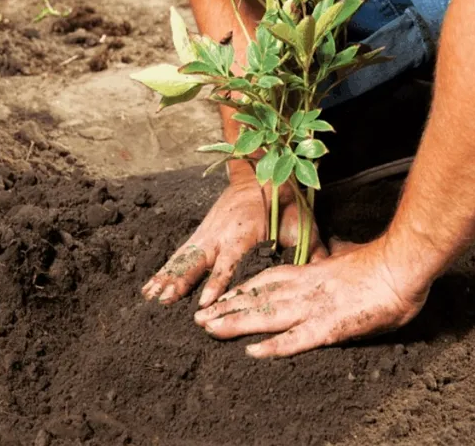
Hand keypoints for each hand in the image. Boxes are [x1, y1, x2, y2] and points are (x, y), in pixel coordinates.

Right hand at [141, 177, 325, 306]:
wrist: (262, 173)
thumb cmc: (285, 203)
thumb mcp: (303, 224)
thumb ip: (311, 252)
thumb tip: (323, 276)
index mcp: (244, 231)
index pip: (230, 261)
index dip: (218, 281)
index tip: (207, 301)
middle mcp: (220, 233)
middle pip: (198, 261)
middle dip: (183, 281)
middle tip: (167, 299)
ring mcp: (207, 233)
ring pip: (185, 258)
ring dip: (168, 277)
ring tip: (152, 297)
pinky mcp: (201, 236)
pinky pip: (180, 256)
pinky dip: (165, 271)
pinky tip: (150, 288)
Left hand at [193, 237, 430, 357]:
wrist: (402, 265)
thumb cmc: (381, 264)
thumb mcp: (351, 257)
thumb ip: (337, 258)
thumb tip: (336, 253)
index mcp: (311, 273)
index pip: (269, 281)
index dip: (243, 290)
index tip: (223, 297)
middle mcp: (305, 289)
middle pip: (259, 298)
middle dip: (228, 309)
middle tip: (201, 319)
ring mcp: (315, 307)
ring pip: (268, 316)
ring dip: (237, 323)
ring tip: (210, 330)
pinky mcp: (330, 326)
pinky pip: (298, 339)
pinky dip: (275, 346)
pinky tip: (253, 352)